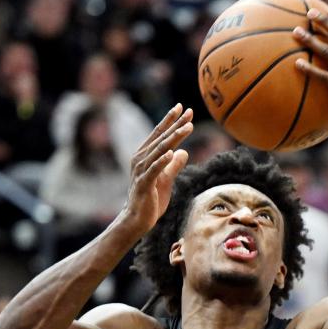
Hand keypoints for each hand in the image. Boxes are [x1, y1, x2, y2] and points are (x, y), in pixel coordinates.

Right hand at [121, 105, 192, 236]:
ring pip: (159, 151)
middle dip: (176, 124)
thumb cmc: (151, 200)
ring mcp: (141, 171)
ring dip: (174, 138)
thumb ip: (174, 165)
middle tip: (189, 111)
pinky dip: (161, 161)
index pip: (160, 135)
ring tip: (188, 127)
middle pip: (161, 138)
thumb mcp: (166, 180)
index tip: (183, 108)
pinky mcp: (144, 184)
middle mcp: (140, 159)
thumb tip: (183, 152)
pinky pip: (153, 170)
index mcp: (145, 156)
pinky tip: (171, 152)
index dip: (171, 121)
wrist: (137, 220)